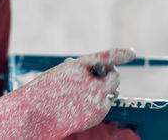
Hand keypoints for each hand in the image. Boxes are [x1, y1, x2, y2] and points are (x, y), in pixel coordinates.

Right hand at [0, 48, 135, 139]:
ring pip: (112, 92)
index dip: (120, 53)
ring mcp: (96, 99)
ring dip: (105, 90)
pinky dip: (100, 103)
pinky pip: (106, 106)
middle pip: (114, 77)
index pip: (106, 57)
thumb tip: (98, 72)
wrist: (35, 114)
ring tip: (87, 92)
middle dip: (109, 76)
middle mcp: (91, 81)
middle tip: (100, 77)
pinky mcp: (97, 114)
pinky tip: (84, 104)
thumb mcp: (62, 73)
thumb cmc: (44, 91)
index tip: (132, 52)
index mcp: (80, 66)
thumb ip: (81, 71)